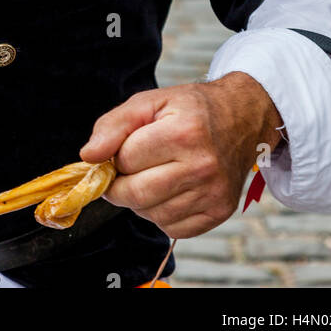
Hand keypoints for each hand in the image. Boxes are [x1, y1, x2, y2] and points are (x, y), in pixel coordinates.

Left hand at [80, 73, 281, 238]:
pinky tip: (169, 190)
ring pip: (152, 214)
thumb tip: (89, 156)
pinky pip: (172, 228)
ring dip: (140, 200)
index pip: (126, 159)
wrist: (241, 118)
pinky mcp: (219, 212)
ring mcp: (213, 192)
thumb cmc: (192, 109)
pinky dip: (160, 213)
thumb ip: (114, 125)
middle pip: (137, 194)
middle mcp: (202, 166)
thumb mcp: (150, 101)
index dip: (116, 156)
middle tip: (124, 172)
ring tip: (151, 175)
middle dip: (119, 186)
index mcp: (184, 132)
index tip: (120, 151)